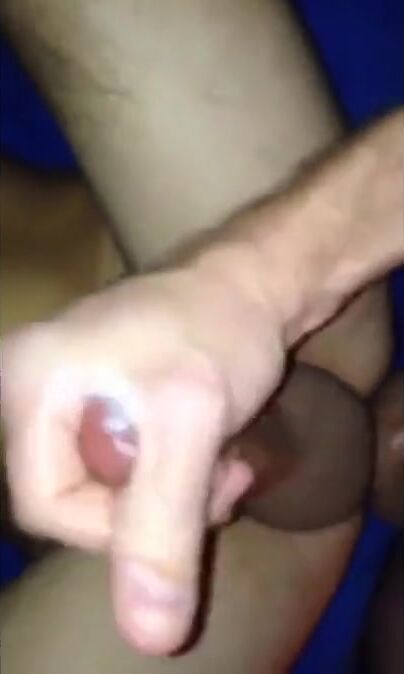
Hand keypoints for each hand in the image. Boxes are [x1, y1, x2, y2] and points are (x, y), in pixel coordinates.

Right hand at [2, 265, 284, 653]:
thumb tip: (151, 635)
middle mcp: (35, 385)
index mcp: (30, 383)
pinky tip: (211, 452)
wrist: (256, 281)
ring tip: (224, 465)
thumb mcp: (193, 424)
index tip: (194, 503)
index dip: (119, 527)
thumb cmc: (221, 332)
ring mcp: (68, 388)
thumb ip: (163, 524)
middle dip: (153, 506)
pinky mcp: (103, 392)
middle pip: (75, 495)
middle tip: (218, 481)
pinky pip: (122, 458)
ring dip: (169, 492)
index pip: (48, 504)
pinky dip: (169, 471)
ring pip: (105, 482)